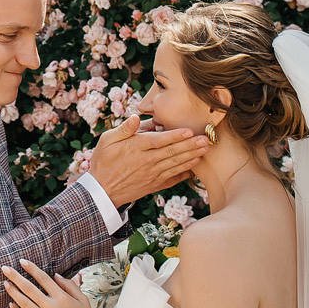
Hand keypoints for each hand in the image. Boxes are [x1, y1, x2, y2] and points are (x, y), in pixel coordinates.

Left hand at [3, 258, 103, 307]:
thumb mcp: (83, 300)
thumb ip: (70, 286)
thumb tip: (56, 275)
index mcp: (62, 298)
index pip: (43, 278)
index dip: (31, 268)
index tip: (22, 261)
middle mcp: (51, 307)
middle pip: (28, 288)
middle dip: (15, 277)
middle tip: (5, 268)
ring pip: (23, 302)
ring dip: (13, 292)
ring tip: (5, 283)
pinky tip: (11, 304)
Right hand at [87, 113, 206, 205]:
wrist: (102, 190)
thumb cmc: (103, 161)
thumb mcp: (107, 140)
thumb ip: (124, 129)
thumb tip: (135, 117)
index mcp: (136, 148)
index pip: (160, 140)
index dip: (176, 136)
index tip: (189, 131)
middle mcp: (147, 161)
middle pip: (173, 152)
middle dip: (191, 145)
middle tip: (206, 139)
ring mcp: (152, 174)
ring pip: (176, 164)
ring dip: (192, 157)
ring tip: (205, 150)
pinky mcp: (155, 184)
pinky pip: (173, 178)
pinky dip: (185, 173)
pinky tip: (194, 168)